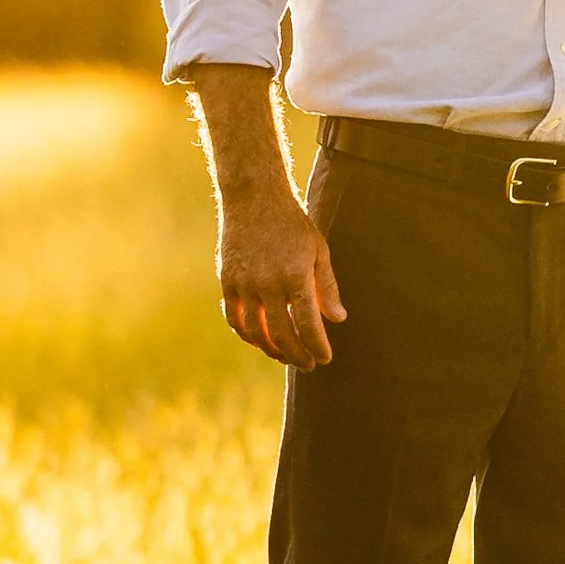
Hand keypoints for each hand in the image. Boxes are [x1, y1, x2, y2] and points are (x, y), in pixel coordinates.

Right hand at [220, 195, 346, 368]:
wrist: (254, 198)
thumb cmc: (293, 225)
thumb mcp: (318, 251)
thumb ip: (327, 287)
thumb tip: (337, 319)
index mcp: (295, 275)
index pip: (308, 324)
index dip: (317, 347)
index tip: (324, 358)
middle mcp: (268, 283)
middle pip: (282, 334)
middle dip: (297, 355)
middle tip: (308, 365)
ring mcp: (244, 284)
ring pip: (256, 332)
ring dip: (272, 350)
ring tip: (286, 356)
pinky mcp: (227, 282)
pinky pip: (235, 319)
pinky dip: (247, 336)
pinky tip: (261, 341)